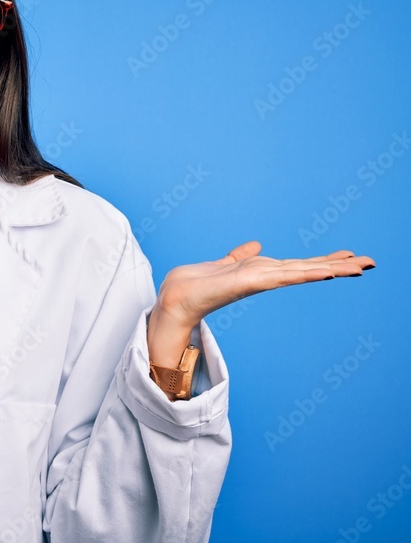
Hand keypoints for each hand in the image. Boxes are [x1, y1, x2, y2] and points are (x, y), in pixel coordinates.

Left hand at [147, 241, 374, 367]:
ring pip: (303, 272)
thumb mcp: (223, 263)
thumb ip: (240, 256)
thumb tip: (256, 246)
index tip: (350, 255)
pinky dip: (305, 273)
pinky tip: (325, 272)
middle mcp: (264, 277)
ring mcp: (260, 281)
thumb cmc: (195, 284)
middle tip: (370, 262)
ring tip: (359, 266)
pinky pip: (283, 276)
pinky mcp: (250, 283)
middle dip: (338, 265)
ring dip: (331, 269)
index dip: (324, 260)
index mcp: (260, 272)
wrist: (175, 298)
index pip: (298, 264)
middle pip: (308, 268)